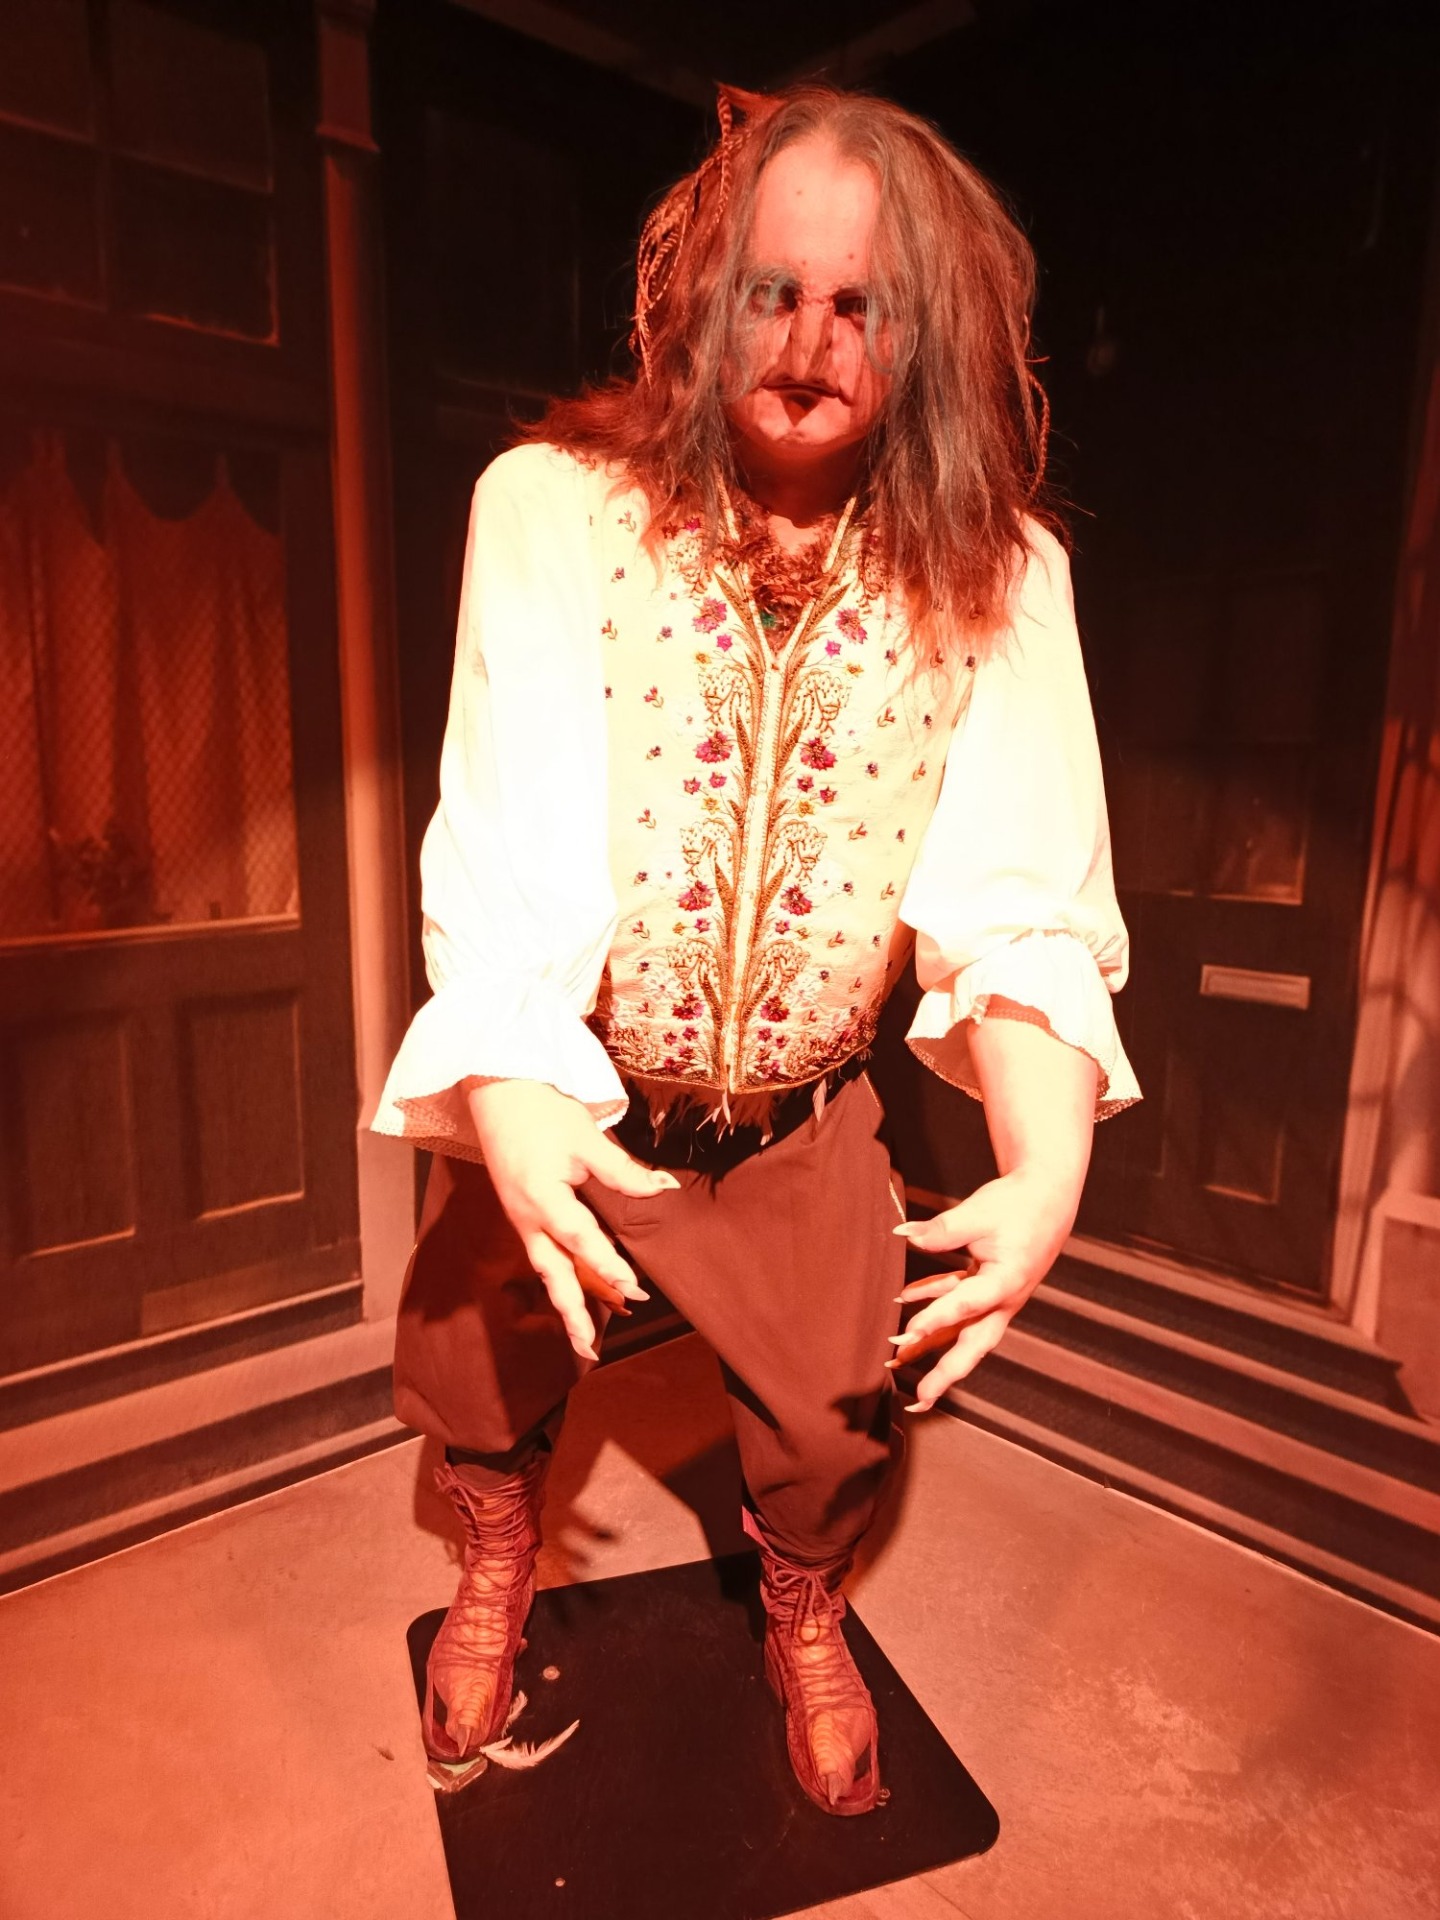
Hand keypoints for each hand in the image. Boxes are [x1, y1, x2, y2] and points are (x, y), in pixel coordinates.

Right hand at [466, 1079, 677, 1360]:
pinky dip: (559, 1278)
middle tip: (592, 1351)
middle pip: (553, 1275)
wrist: (496, 1089)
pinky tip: (572, 1291)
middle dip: (573, 1313)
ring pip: (545, 1269)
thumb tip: (663, 1190)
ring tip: (582, 1340)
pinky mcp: (520, 1211)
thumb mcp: (586, 1138)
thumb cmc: (542, 1109)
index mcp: (542, 1199)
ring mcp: (520, 1217)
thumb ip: (623, 1171)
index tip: (635, 1290)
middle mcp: (527, 1217)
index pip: (582, 1241)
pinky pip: (541, 1254)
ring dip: (564, 1303)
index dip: (609, 1267)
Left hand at [887, 1164, 1080, 1411]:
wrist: (1049, 1198)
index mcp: (1006, 1281)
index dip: (936, 1318)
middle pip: (972, 1344)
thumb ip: (942, 1229)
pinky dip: (934, 1304)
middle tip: (919, 1398)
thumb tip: (904, 1235)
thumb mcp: (979, 1212)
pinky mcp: (990, 1287)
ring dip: (931, 1345)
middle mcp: (1003, 1299)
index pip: (967, 1304)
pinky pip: (960, 1305)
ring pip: (962, 1330)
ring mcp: (998, 1297)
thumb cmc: (1018, 1204)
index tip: (907, 1332)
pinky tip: (903, 1299)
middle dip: (945, 1374)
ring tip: (897, 1360)